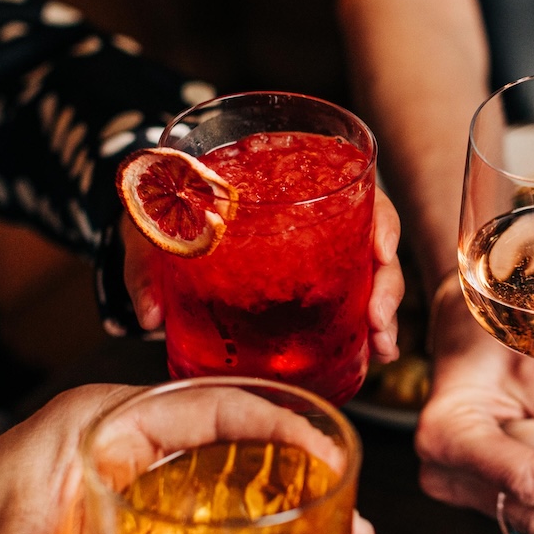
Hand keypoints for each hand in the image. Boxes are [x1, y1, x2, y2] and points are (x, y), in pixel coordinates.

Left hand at [122, 187, 402, 361]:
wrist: (155, 219)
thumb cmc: (162, 205)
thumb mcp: (150, 221)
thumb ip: (147, 258)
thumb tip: (151, 315)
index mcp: (285, 178)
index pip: (351, 186)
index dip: (378, 217)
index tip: (381, 249)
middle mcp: (310, 211)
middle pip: (370, 237)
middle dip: (387, 283)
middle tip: (378, 321)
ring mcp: (313, 249)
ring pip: (367, 274)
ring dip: (382, 312)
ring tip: (381, 349)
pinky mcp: (307, 285)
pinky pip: (348, 301)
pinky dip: (362, 328)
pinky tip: (372, 354)